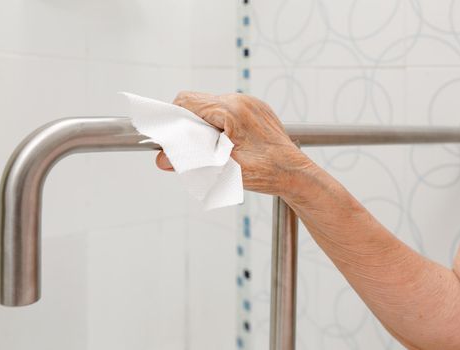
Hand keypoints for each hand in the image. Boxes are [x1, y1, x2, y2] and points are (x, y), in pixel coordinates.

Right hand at [156, 91, 310, 195]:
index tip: (166, 137)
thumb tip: (163, 159)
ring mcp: (250, 104)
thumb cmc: (267, 172)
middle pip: (198, 103)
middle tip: (187, 147)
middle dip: (187, 124)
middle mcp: (241, 101)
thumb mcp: (223, 169)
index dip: (172, 119)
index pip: (187, 102)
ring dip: (203, 125)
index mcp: (232, 110)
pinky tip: (224, 144)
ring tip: (209, 149)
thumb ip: (192, 161)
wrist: (296, 175)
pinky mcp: (255, 110)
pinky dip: (218, 124)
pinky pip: (227, 110)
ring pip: (211, 106)